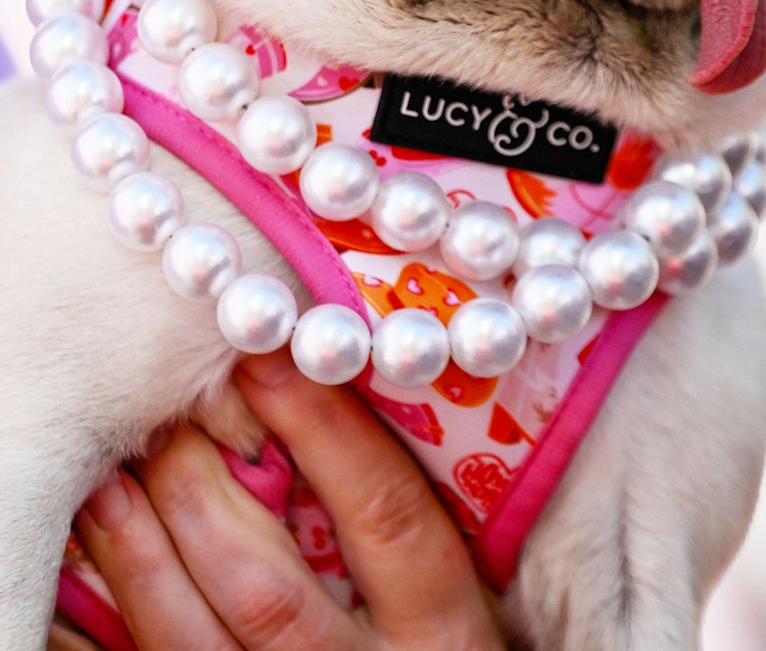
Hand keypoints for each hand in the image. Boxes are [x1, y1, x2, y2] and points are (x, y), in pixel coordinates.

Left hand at [75, 351, 503, 649]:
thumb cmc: (440, 644)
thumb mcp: (456, 597)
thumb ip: (410, 520)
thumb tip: (329, 390)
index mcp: (443, 628)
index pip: (387, 514)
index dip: (325, 431)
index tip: (266, 359)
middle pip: (265, 587)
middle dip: (199, 494)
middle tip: (165, 417)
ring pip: (190, 638)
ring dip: (139, 552)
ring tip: (112, 479)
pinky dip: (109, 618)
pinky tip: (92, 562)